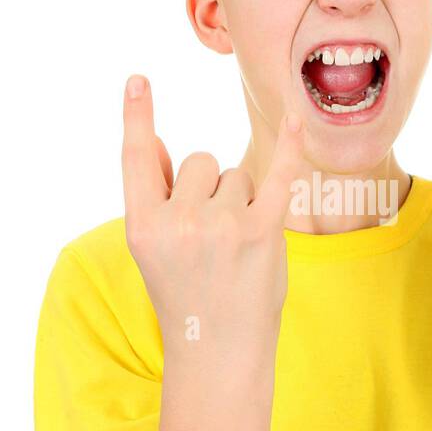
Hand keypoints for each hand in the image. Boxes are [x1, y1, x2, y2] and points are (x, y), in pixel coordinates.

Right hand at [121, 74, 304, 348]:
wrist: (219, 352)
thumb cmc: (188, 295)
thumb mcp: (153, 251)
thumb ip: (153, 197)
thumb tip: (152, 141)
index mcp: (142, 225)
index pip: (135, 158)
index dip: (137, 116)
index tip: (138, 78)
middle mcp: (178, 222)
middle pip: (203, 161)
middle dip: (212, 187)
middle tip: (212, 241)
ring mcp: (221, 226)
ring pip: (238, 175)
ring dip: (243, 201)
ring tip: (236, 250)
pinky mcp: (263, 232)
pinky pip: (280, 175)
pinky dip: (290, 146)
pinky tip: (296, 118)